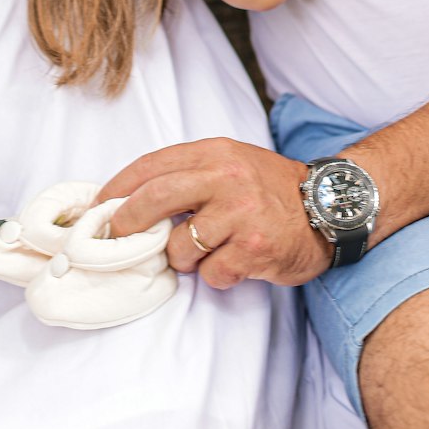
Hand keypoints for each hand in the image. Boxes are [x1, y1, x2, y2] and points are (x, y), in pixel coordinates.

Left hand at [97, 138, 329, 289]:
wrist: (328, 208)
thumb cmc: (270, 188)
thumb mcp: (230, 163)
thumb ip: (189, 174)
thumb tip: (132, 199)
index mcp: (214, 152)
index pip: (151, 165)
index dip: (118, 186)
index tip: (99, 205)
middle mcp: (225, 178)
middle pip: (153, 200)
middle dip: (126, 224)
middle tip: (117, 239)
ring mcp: (240, 214)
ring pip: (180, 247)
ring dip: (183, 259)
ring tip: (204, 252)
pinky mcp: (255, 249)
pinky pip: (212, 274)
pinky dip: (215, 276)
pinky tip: (232, 264)